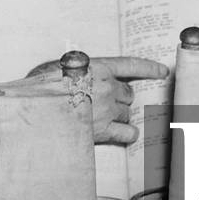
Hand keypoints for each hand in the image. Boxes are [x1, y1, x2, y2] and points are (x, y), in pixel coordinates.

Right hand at [28, 56, 168, 144]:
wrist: (36, 109)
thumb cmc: (42, 86)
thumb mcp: (60, 67)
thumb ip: (78, 68)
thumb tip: (80, 70)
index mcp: (98, 67)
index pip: (132, 65)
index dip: (149, 68)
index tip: (162, 71)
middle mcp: (107, 86)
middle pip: (129, 94)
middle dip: (122, 98)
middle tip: (110, 102)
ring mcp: (106, 108)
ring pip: (128, 112)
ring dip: (122, 115)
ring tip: (108, 118)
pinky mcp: (103, 129)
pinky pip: (127, 132)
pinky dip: (128, 133)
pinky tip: (126, 134)